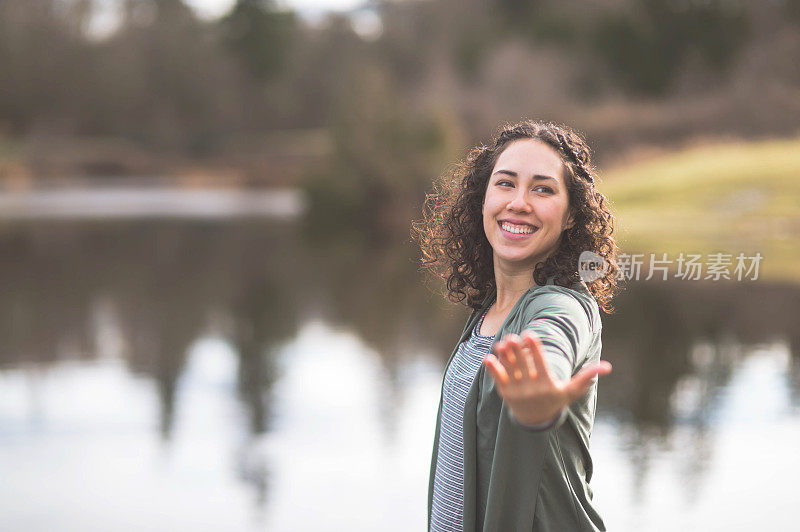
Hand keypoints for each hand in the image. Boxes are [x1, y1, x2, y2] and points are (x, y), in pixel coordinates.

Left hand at [483, 330, 611, 425]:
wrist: (536, 420)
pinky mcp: (505, 393)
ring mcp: (517, 391)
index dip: (534, 349)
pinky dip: (492, 369)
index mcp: (547, 384)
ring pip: (509, 370)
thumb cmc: (556, 400)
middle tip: (513, 337)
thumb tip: (607, 366)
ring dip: (504, 357)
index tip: (530, 334)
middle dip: (517, 352)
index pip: (540, 364)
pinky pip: (498, 379)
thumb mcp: (571, 391)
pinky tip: (488, 357)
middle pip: (523, 366)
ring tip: (503, 343)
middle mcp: (531, 388)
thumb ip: (586, 377)